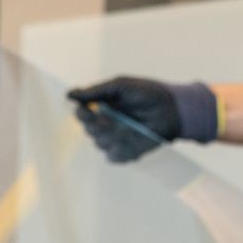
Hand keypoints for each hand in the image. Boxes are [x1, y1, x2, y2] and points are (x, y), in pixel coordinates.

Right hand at [67, 76, 218, 163]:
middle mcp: (105, 125)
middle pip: (89, 130)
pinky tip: (131, 138)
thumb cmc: (147, 93)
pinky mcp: (125, 154)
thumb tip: (70, 95)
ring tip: (128, 124)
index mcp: (101, 108)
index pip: (81, 114)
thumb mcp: (120, 86)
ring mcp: (114, 141)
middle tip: (111, 115)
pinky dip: (119, 148)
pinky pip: (112, 156)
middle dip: (98, 123)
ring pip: (100, 143)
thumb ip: (96, 91)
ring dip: (111, 134)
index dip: (81, 113)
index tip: (84, 109)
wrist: (172, 110)